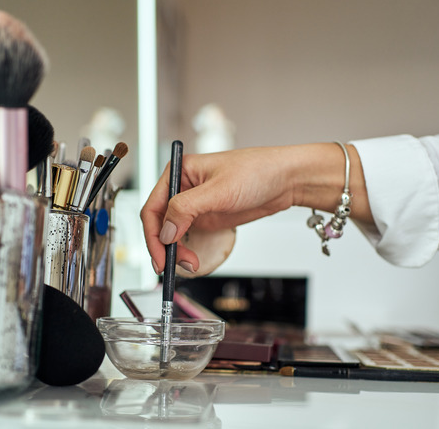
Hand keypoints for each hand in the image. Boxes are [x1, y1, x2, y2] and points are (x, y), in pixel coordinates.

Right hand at [140, 143, 368, 273]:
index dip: (153, 235)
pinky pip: (188, 237)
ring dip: (176, 252)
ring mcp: (194, 204)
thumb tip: (166, 231)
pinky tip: (193, 260)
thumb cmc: (257, 171)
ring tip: (190, 265)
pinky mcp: (207, 217)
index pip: (153, 207)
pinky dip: (187, 251)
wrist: (286, 180)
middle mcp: (183, 188)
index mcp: (179, 172)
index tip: (161, 256)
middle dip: (165, 247)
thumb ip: (187, 208)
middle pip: (160, 223)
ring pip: (173, 234)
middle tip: (176, 266)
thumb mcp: (220, 190)